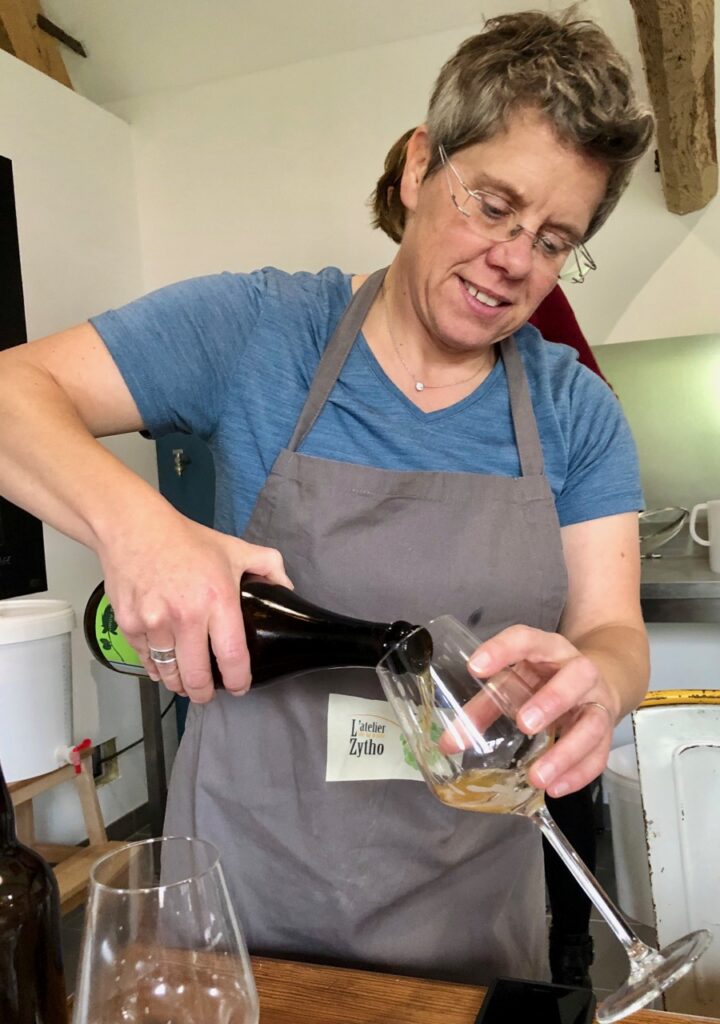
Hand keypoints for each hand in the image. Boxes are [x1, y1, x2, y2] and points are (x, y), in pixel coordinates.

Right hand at [99, 510, 291, 702]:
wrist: (134, 528)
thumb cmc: (186, 540)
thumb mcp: (235, 548)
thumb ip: (269, 565)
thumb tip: (287, 588)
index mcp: (217, 599)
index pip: (232, 656)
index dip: (238, 681)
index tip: (240, 688)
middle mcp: (185, 616)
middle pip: (197, 677)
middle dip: (204, 693)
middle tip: (208, 693)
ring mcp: (154, 623)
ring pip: (169, 673)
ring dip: (179, 684)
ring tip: (185, 684)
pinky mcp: (130, 625)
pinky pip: (147, 661)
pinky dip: (156, 668)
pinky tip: (164, 666)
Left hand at [467, 625, 618, 797]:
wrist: (598, 680)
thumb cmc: (545, 680)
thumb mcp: (515, 682)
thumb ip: (483, 708)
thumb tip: (449, 742)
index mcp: (548, 649)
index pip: (527, 639)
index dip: (502, 650)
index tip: (475, 667)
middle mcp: (578, 670)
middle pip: (575, 677)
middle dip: (551, 701)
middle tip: (524, 724)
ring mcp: (597, 700)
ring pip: (593, 722)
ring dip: (566, 751)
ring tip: (537, 776)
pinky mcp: (607, 729)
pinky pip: (599, 754)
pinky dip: (578, 774)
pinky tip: (555, 788)